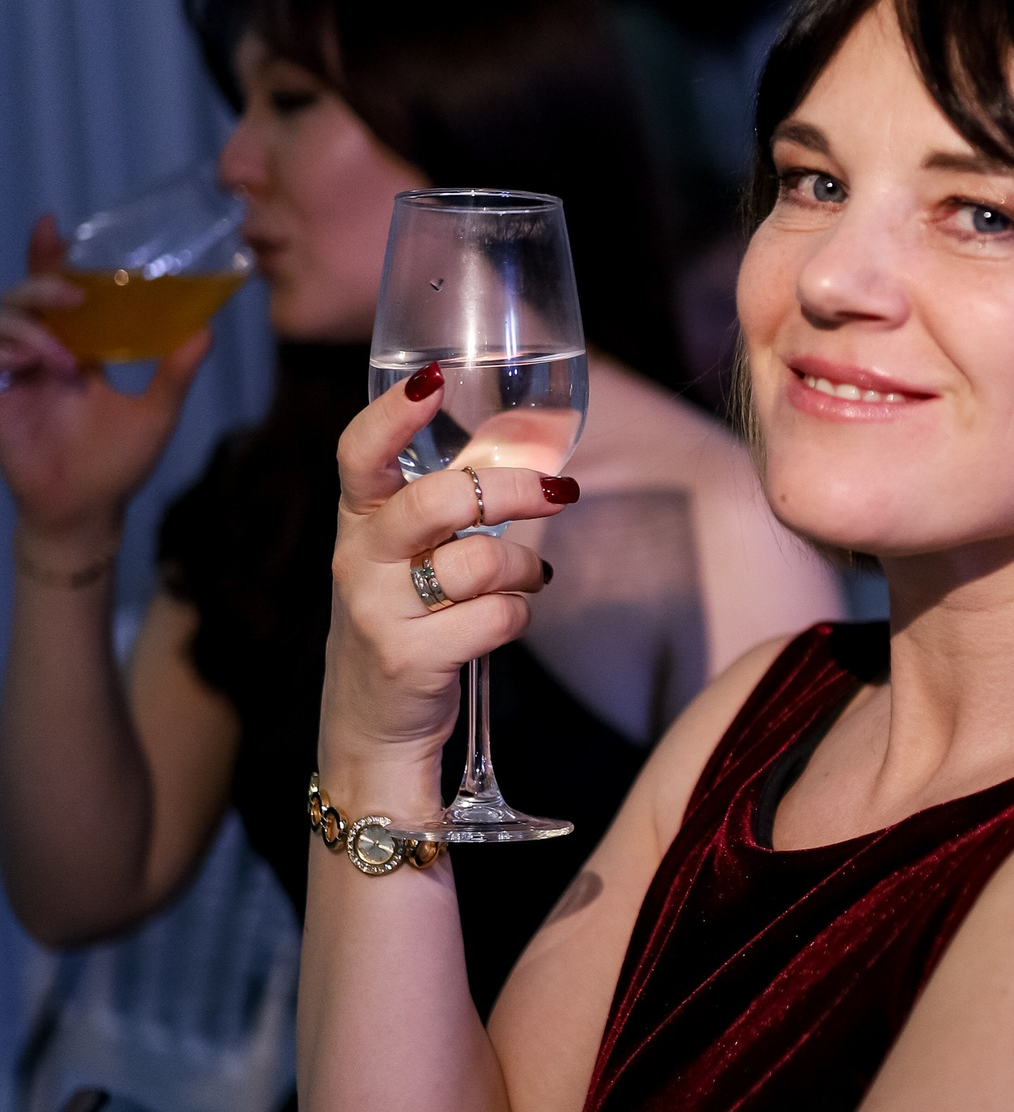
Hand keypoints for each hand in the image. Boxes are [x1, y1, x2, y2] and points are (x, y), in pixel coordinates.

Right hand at [0, 218, 209, 552]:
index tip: (52, 225)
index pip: (57, 293)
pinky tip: (29, 365)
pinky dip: (5, 350)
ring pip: (1, 319)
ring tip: (62, 359)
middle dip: (43, 284)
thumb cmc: (117, 464)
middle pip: (24, 296)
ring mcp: (13, 372)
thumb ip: (175, 372)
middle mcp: (42, 352)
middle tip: (73, 296)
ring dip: (30, 328)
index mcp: (76, 347)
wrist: (84, 512)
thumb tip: (207, 329)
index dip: (49, 258)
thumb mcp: (156, 413)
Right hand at [322, 367, 576, 799]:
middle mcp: (359, 561)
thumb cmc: (403, 625)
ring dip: (523, 568)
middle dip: (511, 490)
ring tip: (530, 577)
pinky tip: (508, 620)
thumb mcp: (405, 559)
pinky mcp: (410, 659)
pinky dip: (517, 616)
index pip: (358, 453)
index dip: (392, 415)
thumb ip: (447, 507)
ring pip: (478, 561)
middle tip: (557, 490)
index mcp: (358, 523)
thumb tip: (529, 448)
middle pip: (437, 501)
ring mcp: (379, 612)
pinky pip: (495, 617)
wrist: (369, 730)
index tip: (432, 381)